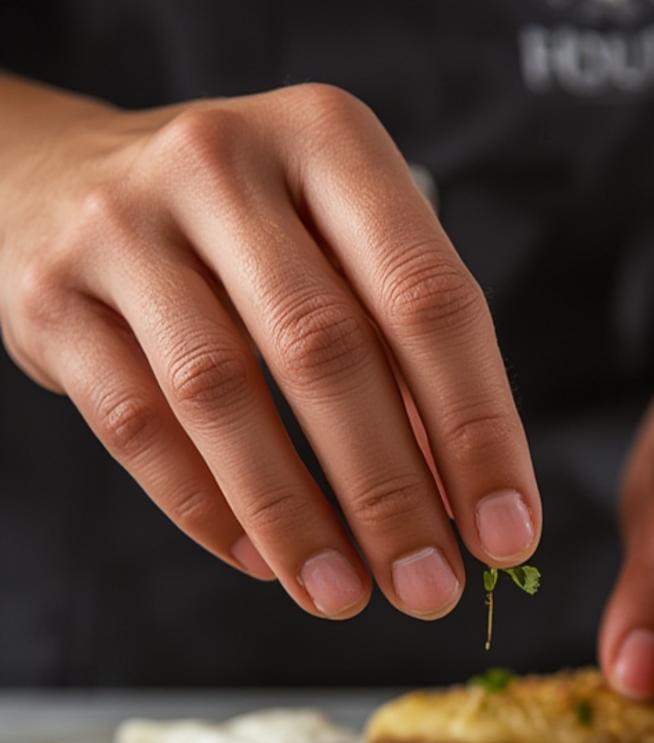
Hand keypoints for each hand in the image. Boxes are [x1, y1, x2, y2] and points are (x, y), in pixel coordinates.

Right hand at [0, 83, 538, 617]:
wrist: (61, 176)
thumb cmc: (246, 233)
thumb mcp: (338, 251)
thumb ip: (404, 358)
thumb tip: (466, 505)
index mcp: (330, 142)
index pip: (428, 299)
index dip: (477, 430)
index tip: (507, 535)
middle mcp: (224, 165)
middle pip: (326, 350)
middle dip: (390, 492)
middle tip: (430, 588)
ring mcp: (125, 225)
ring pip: (223, 393)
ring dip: (294, 516)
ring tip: (343, 596)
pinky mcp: (53, 296)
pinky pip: (136, 425)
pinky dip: (204, 508)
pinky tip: (260, 561)